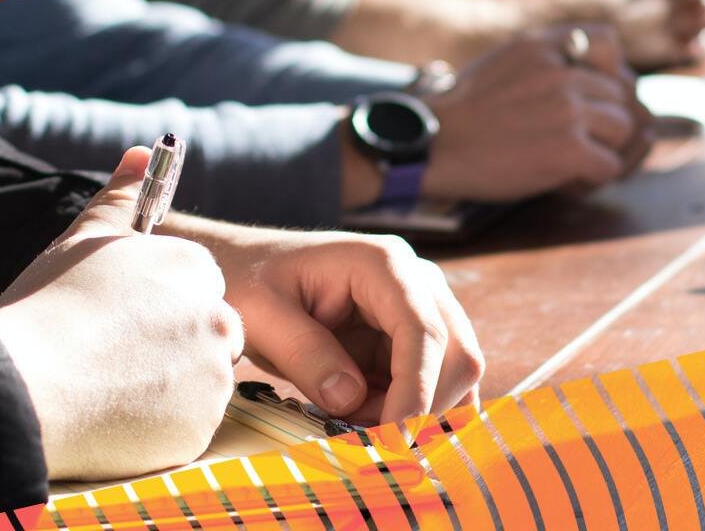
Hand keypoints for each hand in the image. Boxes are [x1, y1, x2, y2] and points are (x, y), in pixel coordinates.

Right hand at [0, 149, 242, 480]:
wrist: (25, 384)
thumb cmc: (49, 307)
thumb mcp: (84, 240)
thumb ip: (121, 197)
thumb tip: (142, 153)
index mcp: (195, 270)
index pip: (200, 287)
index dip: (162, 306)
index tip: (127, 320)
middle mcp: (217, 318)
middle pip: (211, 334)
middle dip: (176, 345)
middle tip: (118, 357)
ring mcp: (214, 376)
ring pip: (202, 381)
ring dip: (170, 385)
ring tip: (111, 385)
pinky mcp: (200, 426)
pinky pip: (189, 425)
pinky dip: (161, 424)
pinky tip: (117, 415)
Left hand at [182, 224, 481, 425]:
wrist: (247, 268)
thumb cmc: (250, 281)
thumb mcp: (262, 315)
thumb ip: (305, 354)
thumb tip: (350, 400)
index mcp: (383, 264)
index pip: (424, 331)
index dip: (416, 390)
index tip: (393, 440)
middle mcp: (417, 282)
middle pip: (457, 354)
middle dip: (421, 406)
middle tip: (365, 437)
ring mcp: (422, 308)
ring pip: (456, 373)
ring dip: (417, 412)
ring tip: (357, 420)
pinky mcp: (413, 337)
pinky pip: (436, 383)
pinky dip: (411, 411)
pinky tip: (370, 417)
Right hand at [420, 25, 654, 201]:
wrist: (432, 145)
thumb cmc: (464, 112)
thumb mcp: (503, 60)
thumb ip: (547, 59)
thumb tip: (600, 77)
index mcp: (544, 45)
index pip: (608, 43)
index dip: (608, 72)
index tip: (587, 96)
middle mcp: (562, 71)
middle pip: (621, 95)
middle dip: (606, 122)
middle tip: (574, 143)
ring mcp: (568, 110)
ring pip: (624, 131)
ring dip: (604, 152)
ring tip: (569, 163)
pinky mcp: (569, 149)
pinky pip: (610, 167)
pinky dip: (591, 180)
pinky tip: (563, 181)